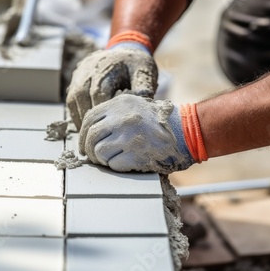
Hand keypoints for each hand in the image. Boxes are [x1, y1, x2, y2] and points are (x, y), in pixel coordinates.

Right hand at [66, 48, 157, 129]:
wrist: (127, 48)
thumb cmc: (137, 64)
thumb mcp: (145, 72)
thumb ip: (143, 89)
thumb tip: (141, 109)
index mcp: (107, 65)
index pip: (99, 92)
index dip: (102, 112)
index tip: (107, 129)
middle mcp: (90, 68)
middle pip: (81, 95)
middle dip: (88, 118)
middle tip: (94, 138)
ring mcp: (81, 72)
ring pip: (73, 98)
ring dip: (79, 118)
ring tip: (88, 136)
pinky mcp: (77, 78)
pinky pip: (71, 98)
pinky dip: (77, 113)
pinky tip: (85, 127)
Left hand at [79, 94, 194, 173]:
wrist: (187, 131)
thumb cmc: (160, 120)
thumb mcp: (136, 105)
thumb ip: (114, 113)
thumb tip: (90, 131)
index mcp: (120, 104)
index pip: (89, 119)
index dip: (83, 135)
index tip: (84, 144)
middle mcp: (122, 119)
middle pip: (91, 137)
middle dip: (89, 150)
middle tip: (94, 157)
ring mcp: (129, 137)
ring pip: (99, 152)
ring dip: (103, 160)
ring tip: (114, 158)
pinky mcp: (136, 155)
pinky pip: (113, 165)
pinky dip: (117, 166)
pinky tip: (127, 162)